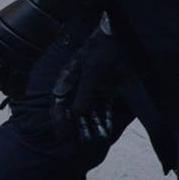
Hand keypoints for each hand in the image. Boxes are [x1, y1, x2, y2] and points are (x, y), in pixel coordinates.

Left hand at [0, 0, 91, 94]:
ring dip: (5, 88)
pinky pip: (17, 82)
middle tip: (1, 85)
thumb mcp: (2, 21)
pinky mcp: (24, 60)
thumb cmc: (27, 11)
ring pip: (1, 82)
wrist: (43, 7)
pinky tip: (19, 95)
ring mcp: (9, 56)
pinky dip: (17, 91)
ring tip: (10, 90)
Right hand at [51, 26, 128, 144]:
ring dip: (92, 126)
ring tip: (96, 140)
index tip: (64, 137)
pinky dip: (105, 118)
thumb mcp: (92, 69)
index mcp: (67, 80)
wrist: (120, 34)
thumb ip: (85, 91)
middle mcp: (78, 87)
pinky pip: (104, 107)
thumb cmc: (101, 48)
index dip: (60, 123)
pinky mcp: (107, 89)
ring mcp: (93, 88)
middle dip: (77, 128)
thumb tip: (76, 114)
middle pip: (74, 112)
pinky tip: (106, 130)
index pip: (58, 106)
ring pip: (90, 112)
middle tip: (81, 145)